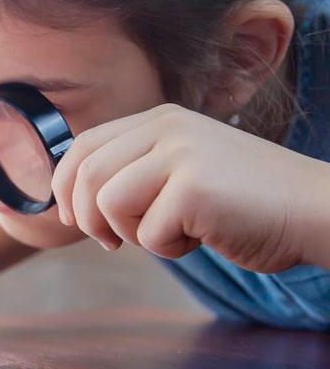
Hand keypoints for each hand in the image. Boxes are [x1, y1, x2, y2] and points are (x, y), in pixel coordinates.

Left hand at [51, 103, 322, 272]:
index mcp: (160, 119)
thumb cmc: (246, 202)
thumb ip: (136, 172)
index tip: (71, 216)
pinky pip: (148, 233)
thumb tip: (73, 199)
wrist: (315, 210)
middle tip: (110, 242)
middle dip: (86, 216)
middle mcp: (166, 128)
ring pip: (109, 203)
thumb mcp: (183, 169)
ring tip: (173, 233)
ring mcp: (181, 154)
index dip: (65, 184)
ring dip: (133, 233)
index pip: (84, 145)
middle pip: (87, 173)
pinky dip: (169, 249)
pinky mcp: (194, 188)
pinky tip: (203, 237)